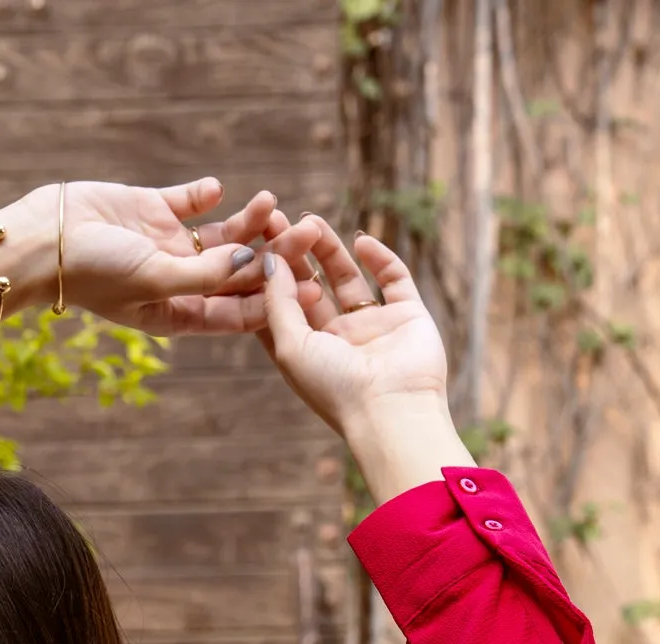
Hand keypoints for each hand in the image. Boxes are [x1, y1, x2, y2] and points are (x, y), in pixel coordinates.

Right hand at [0, 178, 286, 334]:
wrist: (42, 239)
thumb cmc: (93, 272)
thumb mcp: (155, 279)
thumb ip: (205, 274)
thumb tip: (254, 264)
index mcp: (176, 315)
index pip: (235, 313)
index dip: (272, 302)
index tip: (309, 288)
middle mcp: (175, 283)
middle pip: (235, 272)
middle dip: (270, 255)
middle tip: (305, 232)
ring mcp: (164, 246)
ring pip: (220, 237)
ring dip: (246, 222)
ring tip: (271, 201)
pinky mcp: (150, 211)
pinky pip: (188, 202)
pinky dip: (205, 195)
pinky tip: (218, 189)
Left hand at [257, 212, 473, 500]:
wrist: (392, 409)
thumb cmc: (334, 387)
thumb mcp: (290, 345)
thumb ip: (278, 302)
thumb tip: (269, 261)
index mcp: (305, 352)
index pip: (281, 306)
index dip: (267, 274)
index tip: (253, 241)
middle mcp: (336, 339)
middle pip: (311, 287)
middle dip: (294, 254)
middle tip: (278, 218)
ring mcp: (371, 326)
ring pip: (347, 278)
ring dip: (329, 250)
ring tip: (312, 220)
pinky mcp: (406, 315)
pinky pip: (393, 278)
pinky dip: (379, 257)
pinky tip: (360, 241)